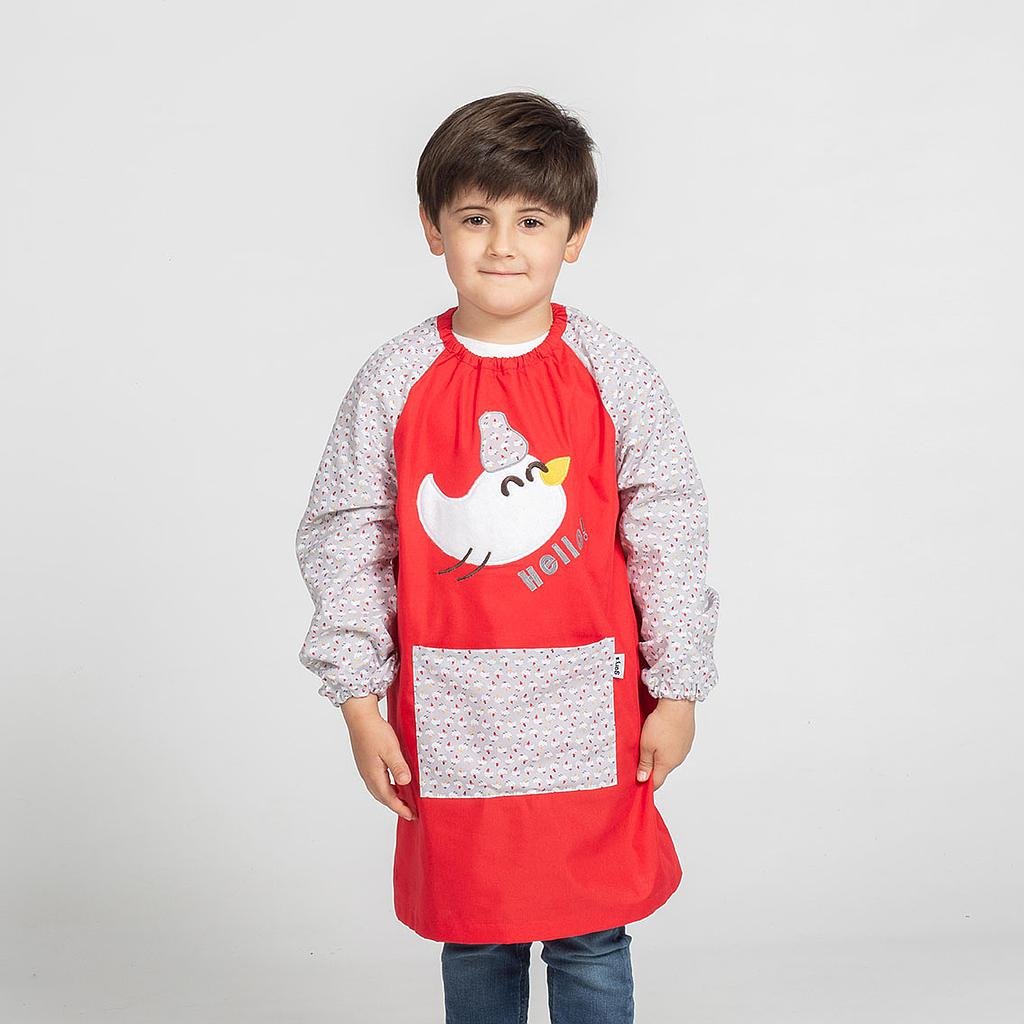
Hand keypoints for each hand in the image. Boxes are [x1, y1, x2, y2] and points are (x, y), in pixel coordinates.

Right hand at [342, 695, 416, 820]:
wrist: (360, 718)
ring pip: (378, 790)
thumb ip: (398, 767)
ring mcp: (365, 769)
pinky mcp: (366, 763)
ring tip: (402, 800)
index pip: (389, 798)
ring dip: (390, 797)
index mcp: (374, 775)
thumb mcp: (391, 749)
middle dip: (396, 806)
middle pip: (382, 797)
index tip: (412, 815)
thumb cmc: (375, 731)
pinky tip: (393, 782)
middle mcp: (368, 775)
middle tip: (409, 812)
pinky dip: (385, 788)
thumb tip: (405, 783)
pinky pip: (376, 782)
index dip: (401, 808)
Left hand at [636, 698, 695, 789]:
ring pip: (669, 756)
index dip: (646, 783)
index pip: (657, 782)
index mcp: (667, 764)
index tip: (638, 779)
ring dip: (660, 753)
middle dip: (651, 765)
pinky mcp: (687, 737)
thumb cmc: (661, 725)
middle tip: (640, 753)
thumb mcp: (646, 745)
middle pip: (662, 768)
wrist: (677, 705)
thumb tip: (642, 779)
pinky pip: (676, 746)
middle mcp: (678, 759)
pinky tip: (662, 733)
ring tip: (651, 740)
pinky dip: (668, 743)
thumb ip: (645, 764)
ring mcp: (684, 748)